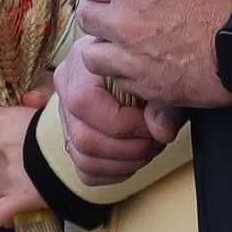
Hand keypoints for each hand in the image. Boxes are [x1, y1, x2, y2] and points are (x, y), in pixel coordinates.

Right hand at [50, 39, 173, 181]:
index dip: (123, 124)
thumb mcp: (163, 72)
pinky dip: (116, 171)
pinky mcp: (74, 138)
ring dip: (125, 163)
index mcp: (82, 60)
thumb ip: (165, 102)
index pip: (84, 102)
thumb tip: (160, 132)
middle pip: (83, 138)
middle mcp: (67, 86)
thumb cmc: (154, 61)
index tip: (152, 125)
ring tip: (149, 148)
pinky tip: (136, 158)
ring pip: (84, 159)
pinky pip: (87, 171)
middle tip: (155, 141)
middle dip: (129, 149)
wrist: (148, 59)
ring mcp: (67, 114)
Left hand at [71, 0, 231, 113]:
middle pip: (86, 17)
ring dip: (106, 49)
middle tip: (118, 18)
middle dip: (100, 16)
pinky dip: (126, 75)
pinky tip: (144, 68)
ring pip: (92, 55)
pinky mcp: (146, 86)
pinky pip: (118, 81)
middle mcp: (123, 19)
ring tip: (125, 48)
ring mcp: (131, 56)